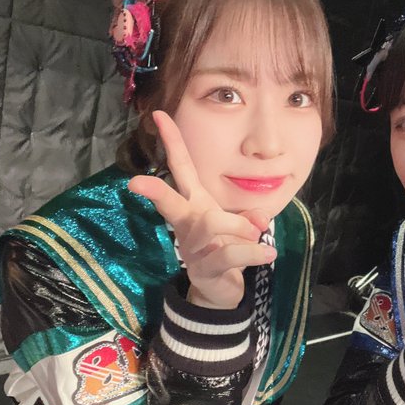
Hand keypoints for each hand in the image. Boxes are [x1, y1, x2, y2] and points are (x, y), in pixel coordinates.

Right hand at [128, 111, 275, 308]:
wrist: (221, 289)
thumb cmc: (227, 247)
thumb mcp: (242, 227)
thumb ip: (251, 216)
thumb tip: (259, 218)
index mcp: (195, 204)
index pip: (181, 168)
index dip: (172, 142)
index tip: (159, 115)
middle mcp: (188, 222)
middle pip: (169, 201)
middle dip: (154, 191)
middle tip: (135, 183)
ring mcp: (192, 247)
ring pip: (212, 223)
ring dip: (241, 227)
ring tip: (258, 235)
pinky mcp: (203, 269)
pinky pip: (230, 254)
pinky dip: (253, 252)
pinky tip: (268, 253)